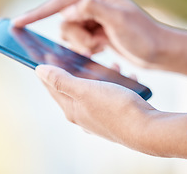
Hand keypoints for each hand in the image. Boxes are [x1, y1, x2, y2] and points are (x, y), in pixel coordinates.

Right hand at [14, 0, 186, 78]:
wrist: (159, 51)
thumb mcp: (120, 20)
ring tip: (99, 47)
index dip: (36, 14)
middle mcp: (92, 1)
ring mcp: (93, 16)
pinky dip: (84, 47)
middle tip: (94, 45)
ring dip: (81, 44)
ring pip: (69, 32)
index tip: (17, 23)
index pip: (59, 4)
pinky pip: (77, 40)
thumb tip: (69, 9)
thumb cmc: (143, 36)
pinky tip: (101, 48)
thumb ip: (93, 8)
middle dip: (75, 38)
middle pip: (64, 20)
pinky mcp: (95, 29)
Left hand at [36, 64, 186, 159]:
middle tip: (80, 56)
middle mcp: (83, 116)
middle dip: (76, 70)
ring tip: (111, 66)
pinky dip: (115, 85)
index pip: (52, 87)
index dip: (48, 70)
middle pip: (73, 88)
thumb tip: (39, 70)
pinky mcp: (114, 117)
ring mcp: (99, 118)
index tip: (45, 56)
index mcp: (72, 109)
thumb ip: (61, 80)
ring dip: (99, 76)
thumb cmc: (116, 107)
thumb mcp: (85, 89)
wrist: (147, 130)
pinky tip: (124, 77)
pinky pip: (110, 96)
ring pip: (94, 91)